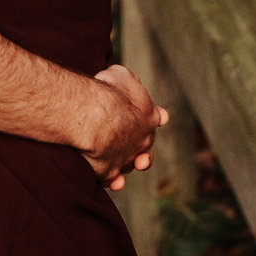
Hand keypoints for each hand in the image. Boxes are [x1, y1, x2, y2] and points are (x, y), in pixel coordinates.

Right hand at [84, 64, 166, 189]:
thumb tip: (126, 80)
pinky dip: (109, 179)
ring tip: (121, 172)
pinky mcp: (109, 171)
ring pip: (128, 165)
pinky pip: (109, 178)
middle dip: (143, 151)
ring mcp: (126, 157)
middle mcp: (142, 140)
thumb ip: (128, 80)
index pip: (158, 118)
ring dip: (124, 166)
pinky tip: (108, 180)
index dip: (157, 118)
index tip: (159, 119)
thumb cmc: (107, 91)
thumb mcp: (121, 74)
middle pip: (146, 148)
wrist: (96, 116)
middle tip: (140, 155)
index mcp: (149, 116)